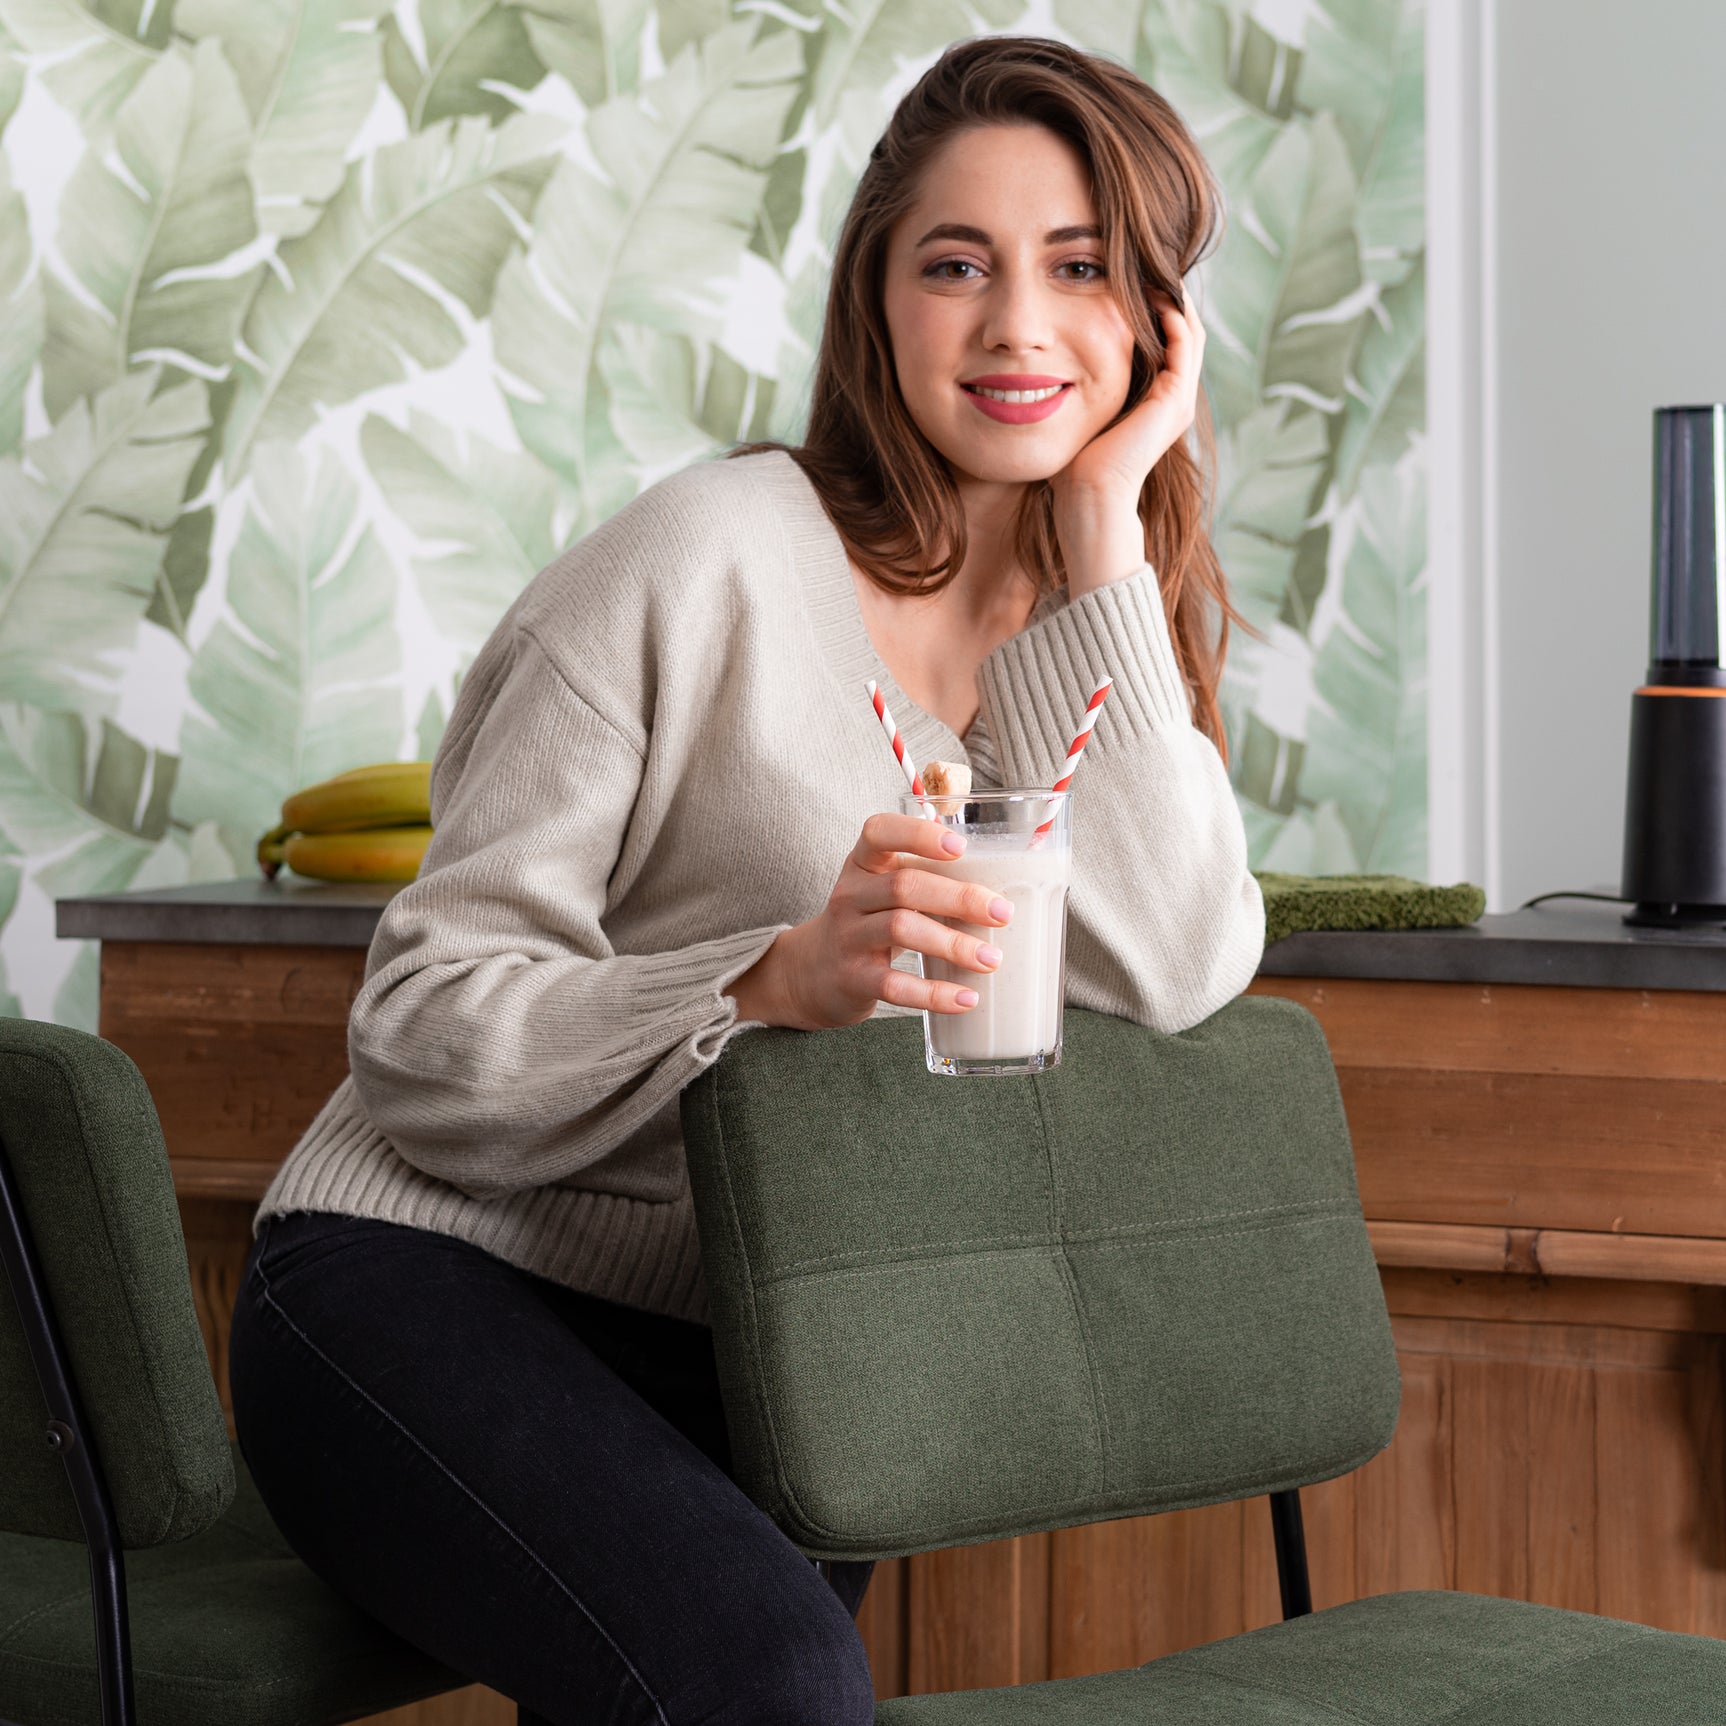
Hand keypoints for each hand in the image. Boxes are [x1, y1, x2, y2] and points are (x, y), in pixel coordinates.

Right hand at [724, 813, 1014, 1029]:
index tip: (960, 846)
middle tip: (1002, 913)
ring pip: (901, 930)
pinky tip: (966, 998)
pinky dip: (934, 993)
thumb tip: (1012, 864)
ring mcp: (848, 937)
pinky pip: (894, 985)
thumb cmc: (867, 921)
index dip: (918, 834)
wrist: (810, 973)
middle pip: (903, 886)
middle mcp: (851, 895)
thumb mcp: (882, 888)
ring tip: (992, 959)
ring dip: (953, 944)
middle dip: (958, 898)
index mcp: (863, 864)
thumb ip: (928, 874)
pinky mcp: (853, 978)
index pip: (879, 832)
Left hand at [1049, 290, 1206, 595]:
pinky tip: (1152, 294)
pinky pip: (1184, 344)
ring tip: (1151, 270)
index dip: (1152, 307)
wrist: (1089, 499)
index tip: (1127, 279)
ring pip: (1190, 331)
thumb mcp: (1078, 413)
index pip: (1166, 340)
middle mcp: (1174, 399)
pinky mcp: (1174, 402)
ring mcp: (1179, 400)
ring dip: (1172, 297)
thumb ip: (1079, 388)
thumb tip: (1047, 362)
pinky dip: (1172, 315)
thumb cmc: (1075, 466)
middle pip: (1184, 329)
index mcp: (1156, 401)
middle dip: (1165, 294)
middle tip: (1143, 264)